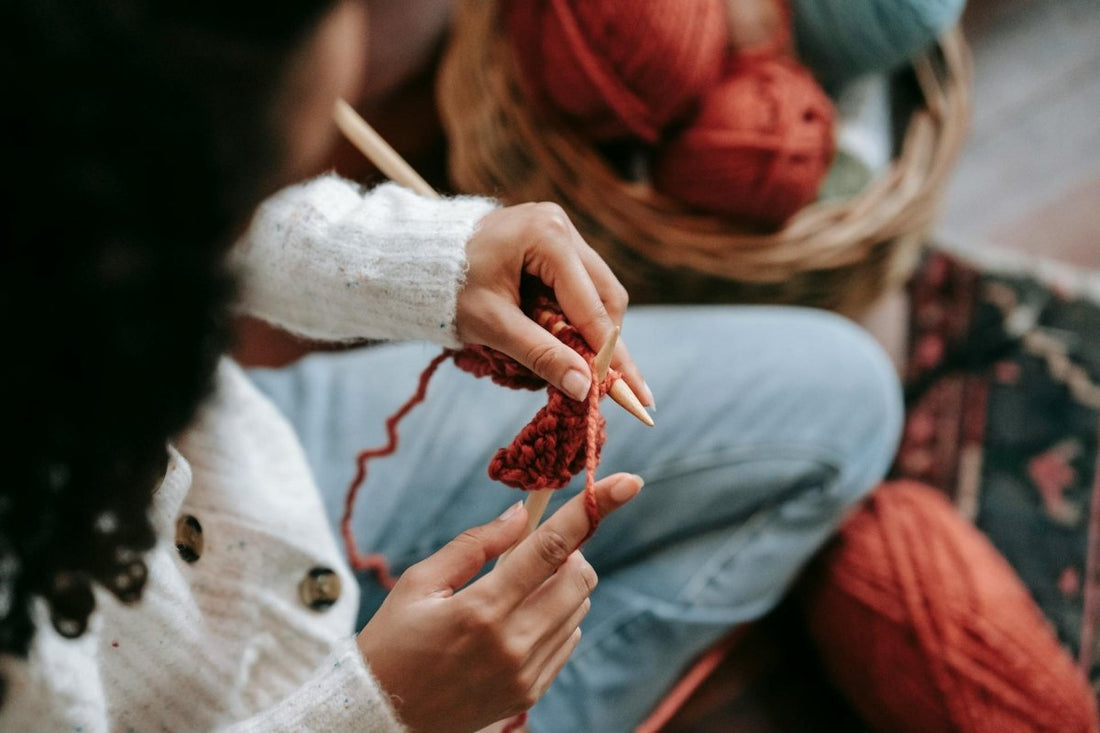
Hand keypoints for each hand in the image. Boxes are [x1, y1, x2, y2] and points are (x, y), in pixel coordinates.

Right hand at [356, 472, 643, 731]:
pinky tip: (516, 621)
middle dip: (569, 552)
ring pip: (579, 607)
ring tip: (515, 591)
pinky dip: (556, 617)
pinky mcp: (531, 693)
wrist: (382, 715)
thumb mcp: (418, 583)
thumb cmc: (393, 642)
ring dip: (561, 585)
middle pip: (580, 577)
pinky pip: (569, 639)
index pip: (551, 547)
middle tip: (532, 553)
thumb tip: (523, 514)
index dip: (592, 509)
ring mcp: (526, 674)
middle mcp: (513, 644)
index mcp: (481, 609)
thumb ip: (475, 545)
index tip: (628, 482)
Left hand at [457, 203, 651, 404]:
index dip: (612, 354)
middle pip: (606, 296)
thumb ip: (540, 354)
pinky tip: (565, 341)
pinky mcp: (552, 242)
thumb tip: (585, 388)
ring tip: (582, 367)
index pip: (592, 306)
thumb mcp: (492, 325)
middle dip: (607, 344)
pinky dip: (575, 317)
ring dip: (591, 331)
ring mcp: (559, 230)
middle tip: (613, 388)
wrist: (416, 260)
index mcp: (548, 236)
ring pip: (598, 291)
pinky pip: (579, 285)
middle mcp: (561, 225)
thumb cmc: (447, 289)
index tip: (634, 393)